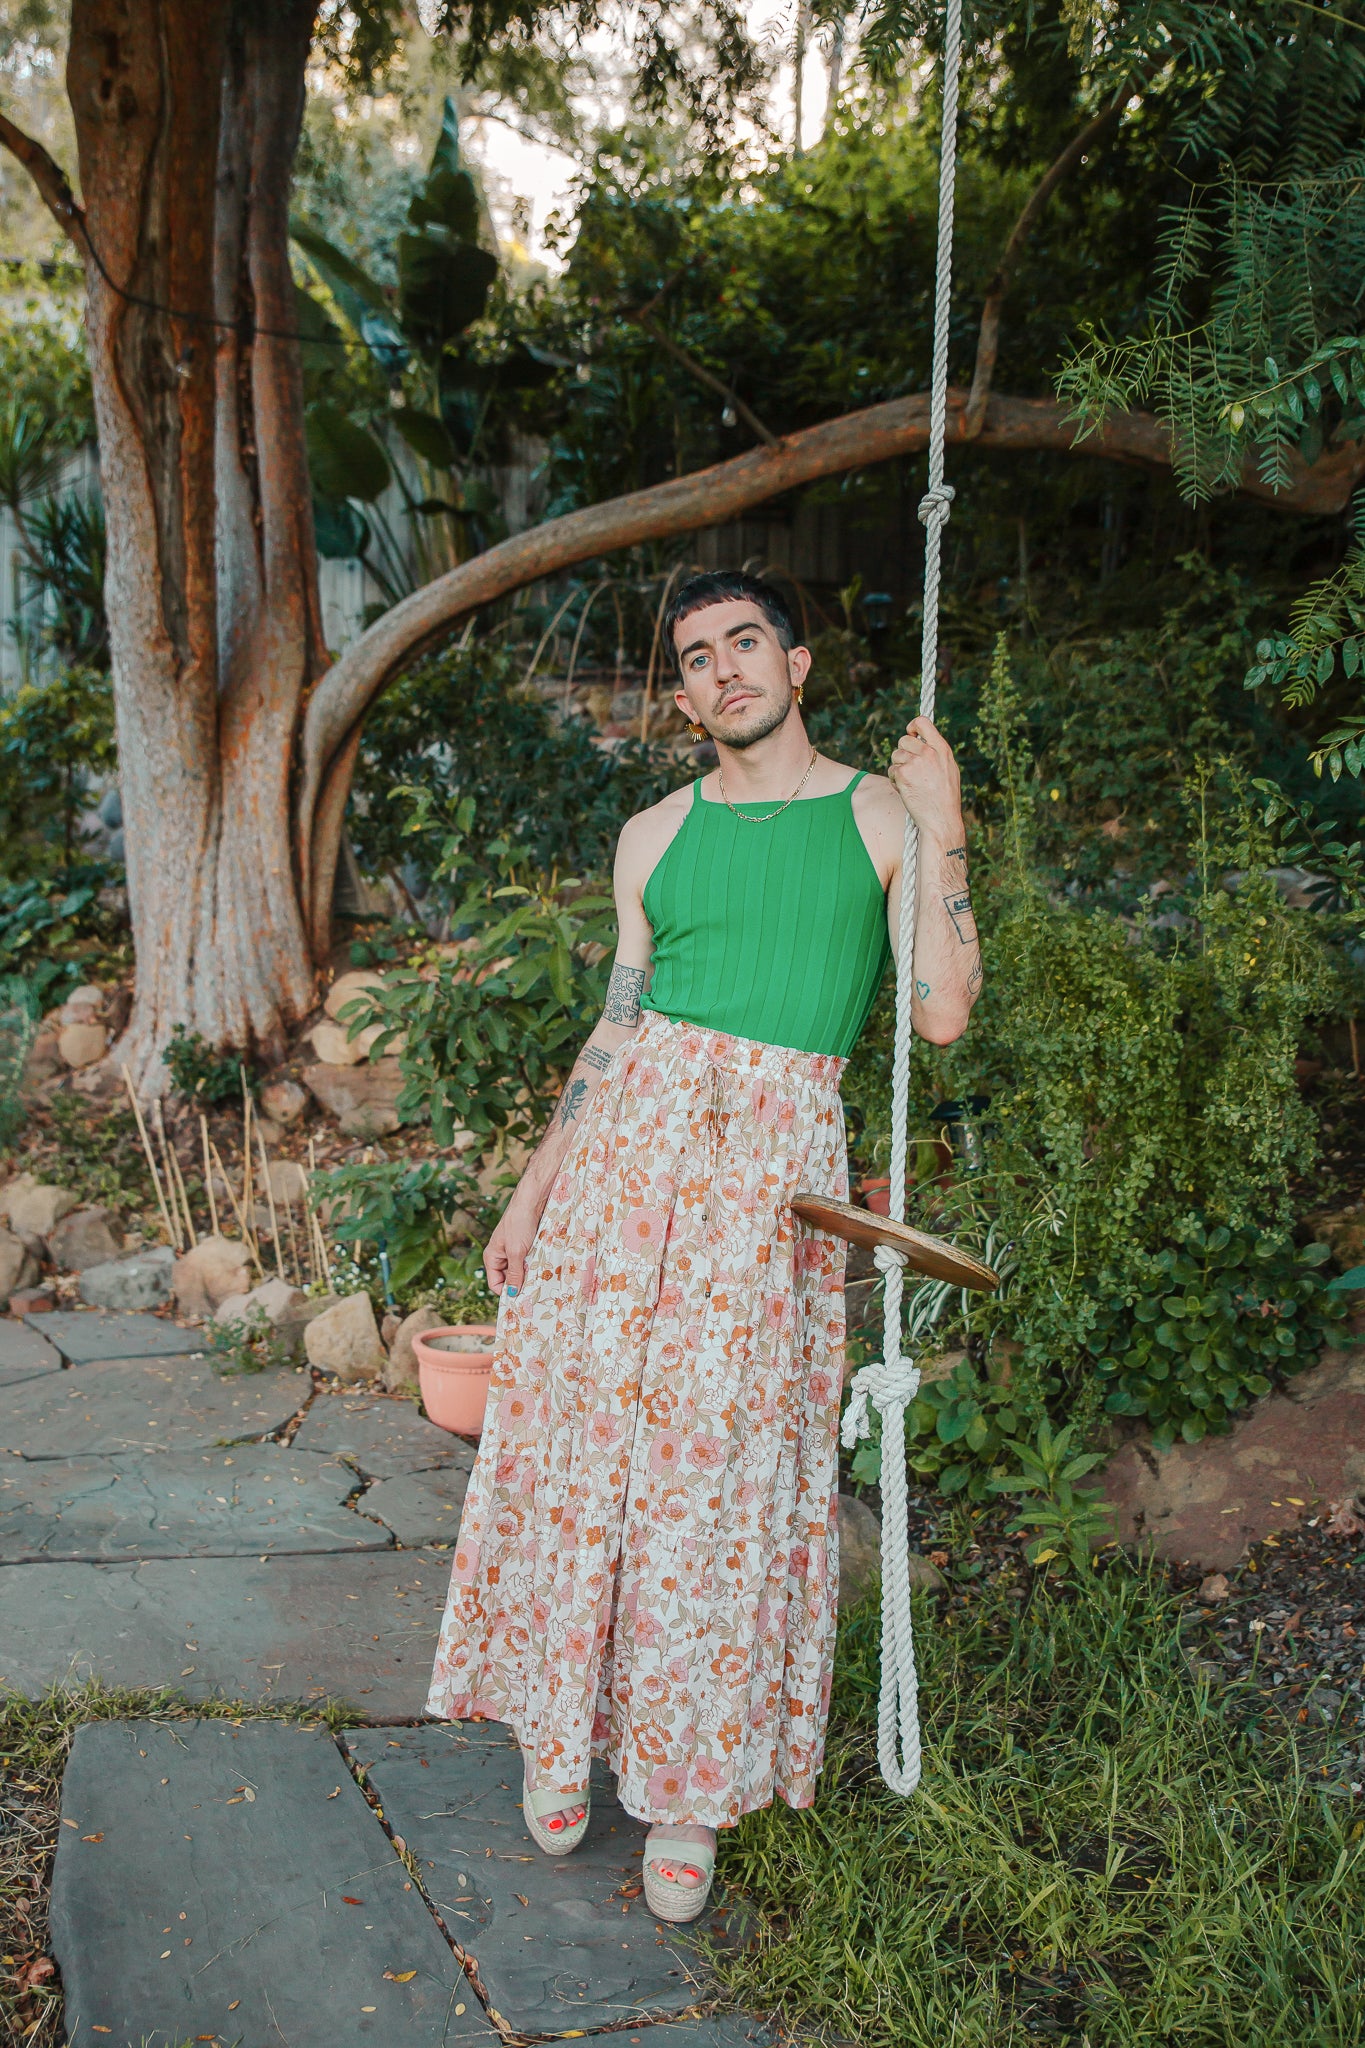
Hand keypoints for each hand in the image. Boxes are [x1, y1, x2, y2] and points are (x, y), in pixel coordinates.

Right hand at [483, 1192, 539, 1296]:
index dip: (506, 1292)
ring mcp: (514, 1251)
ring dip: (529, 1276)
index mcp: (492, 1257)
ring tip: (540, 1280)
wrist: (532, 1201)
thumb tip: (511, 1294)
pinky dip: (535, 1266)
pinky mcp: (526, 1246)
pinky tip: (544, 1269)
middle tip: (534, 1292)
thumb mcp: (516, 1252)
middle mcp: (501, 1256)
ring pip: (520, 1271)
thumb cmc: (519, 1224)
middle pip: (508, 1279)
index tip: (521, 1301)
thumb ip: (514, 1273)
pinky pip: (528, 1262)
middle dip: (519, 1284)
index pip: (495, 1283)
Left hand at [888, 716, 962, 838]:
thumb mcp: (949, 769)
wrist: (940, 819)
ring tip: (911, 782)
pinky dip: (895, 781)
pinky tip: (907, 790)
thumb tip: (921, 741)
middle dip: (902, 752)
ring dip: (899, 768)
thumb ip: (936, 753)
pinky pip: (891, 771)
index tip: (910, 733)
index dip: (913, 726)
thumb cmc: (945, 798)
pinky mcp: (903, 774)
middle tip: (909, 767)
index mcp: (942, 749)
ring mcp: (915, 763)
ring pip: (896, 756)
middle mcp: (929, 753)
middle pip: (903, 739)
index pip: (923, 722)